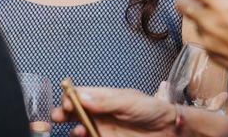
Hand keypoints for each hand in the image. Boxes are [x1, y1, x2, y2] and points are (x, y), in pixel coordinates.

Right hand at [51, 87, 227, 136]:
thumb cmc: (152, 109)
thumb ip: (105, 101)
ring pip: (79, 128)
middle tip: (58, 117)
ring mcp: (102, 127)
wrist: (169, 129)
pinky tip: (82, 136)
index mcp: (104, 97)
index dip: (70, 97)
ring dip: (73, 129)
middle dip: (63, 113)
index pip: (80, 94)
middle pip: (75, 111)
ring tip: (77, 131)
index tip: (67, 104)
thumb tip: (82, 97)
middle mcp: (100, 112)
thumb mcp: (128, 101)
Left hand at [176, 0, 227, 84]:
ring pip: (191, 19)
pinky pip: (201, 36)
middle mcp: (209, 21)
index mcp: (221, 5)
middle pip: (180, 2)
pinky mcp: (209, 53)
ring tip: (211, 8)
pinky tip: (220, 28)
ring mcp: (207, 39)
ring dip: (196, 11)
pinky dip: (206, 28)